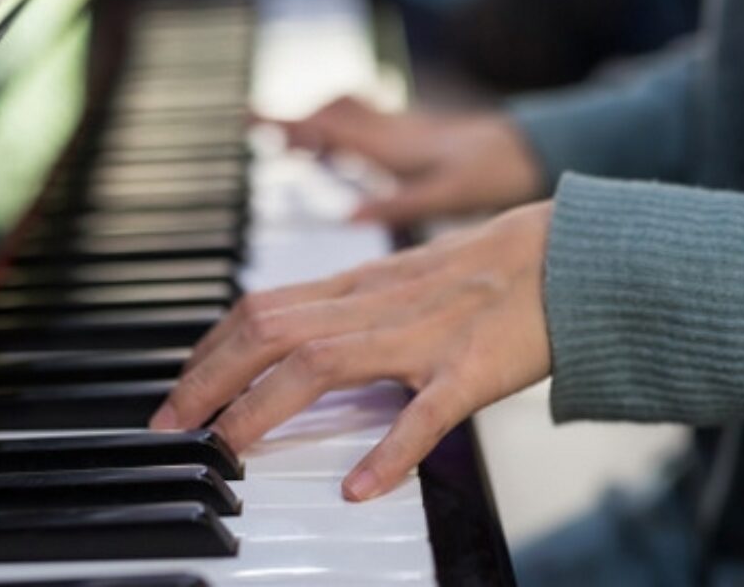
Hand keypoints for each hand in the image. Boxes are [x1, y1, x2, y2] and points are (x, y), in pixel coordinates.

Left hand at [150, 202, 554, 500]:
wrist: (573, 255)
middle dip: (209, 378)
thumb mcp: (409, 278)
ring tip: (224, 450)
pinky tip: (359, 488)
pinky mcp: (473, 367)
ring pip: (323, 361)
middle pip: (272, 329)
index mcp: (365, 284)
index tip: (180, 387)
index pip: (265, 307)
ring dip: (263, 407)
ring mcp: (426, 334)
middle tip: (170, 427)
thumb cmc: (493, 269)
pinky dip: (389, 449)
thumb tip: (300, 337)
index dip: (211, 349)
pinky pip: (426, 411)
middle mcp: (381, 304)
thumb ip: (356, 305)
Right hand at [277, 96, 542, 223]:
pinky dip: (340, 130)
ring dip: (316, 121)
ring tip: (287, 142)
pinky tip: (335, 149)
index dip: (289, 122)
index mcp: (394, 144)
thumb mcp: (449, 196)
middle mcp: (394, 130)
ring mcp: (404, 129)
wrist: (534, 148)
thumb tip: (347, 217)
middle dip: (293, 119)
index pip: (329, 125)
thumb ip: (398, 205)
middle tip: (255, 129)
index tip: (251, 120)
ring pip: (347, 114)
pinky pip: (366, 123)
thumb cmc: (498, 172)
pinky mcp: (415, 135)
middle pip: (331, 113)